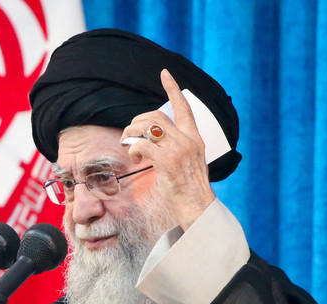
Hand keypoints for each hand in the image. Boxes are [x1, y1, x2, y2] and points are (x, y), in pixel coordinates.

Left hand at [120, 69, 215, 230]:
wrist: (198, 207)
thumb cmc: (189, 188)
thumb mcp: (189, 162)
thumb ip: (177, 147)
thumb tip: (153, 139)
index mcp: (195, 138)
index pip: (184, 107)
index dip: (173, 89)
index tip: (165, 73)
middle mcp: (188, 140)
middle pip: (156, 116)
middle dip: (137, 121)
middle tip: (129, 135)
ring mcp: (178, 149)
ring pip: (147, 127)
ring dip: (131, 133)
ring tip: (128, 146)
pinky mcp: (167, 161)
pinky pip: (141, 145)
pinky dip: (133, 149)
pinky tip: (135, 159)